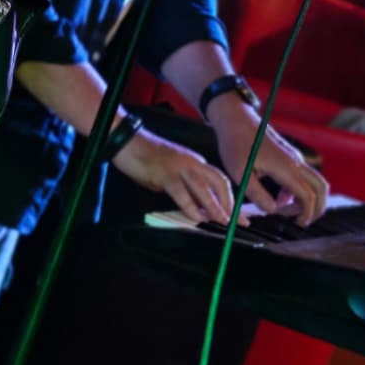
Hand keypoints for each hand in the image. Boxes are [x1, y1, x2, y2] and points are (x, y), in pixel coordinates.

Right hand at [112, 130, 233, 225]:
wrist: (128, 142)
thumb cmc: (147, 158)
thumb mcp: (170, 173)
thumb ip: (184, 187)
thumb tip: (196, 208)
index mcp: (195, 162)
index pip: (219, 179)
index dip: (230, 198)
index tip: (236, 214)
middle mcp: (192, 162)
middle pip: (218, 182)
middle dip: (229, 203)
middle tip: (236, 221)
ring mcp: (179, 167)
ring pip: (204, 187)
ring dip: (215, 205)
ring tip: (222, 220)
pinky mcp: (165, 173)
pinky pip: (182, 192)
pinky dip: (191, 207)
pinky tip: (196, 217)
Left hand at [208, 98, 328, 225]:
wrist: (236, 119)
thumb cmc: (235, 144)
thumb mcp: (240, 173)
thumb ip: (257, 194)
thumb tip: (272, 211)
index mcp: (285, 168)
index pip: (308, 196)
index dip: (306, 214)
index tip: (296, 224)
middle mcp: (295, 162)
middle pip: (321, 188)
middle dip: (317, 207)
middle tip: (302, 221)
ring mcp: (294, 158)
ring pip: (315, 181)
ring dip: (309, 199)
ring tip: (289, 212)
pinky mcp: (289, 156)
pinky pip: (303, 176)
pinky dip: (299, 190)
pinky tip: (281, 198)